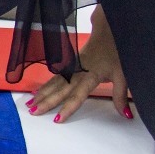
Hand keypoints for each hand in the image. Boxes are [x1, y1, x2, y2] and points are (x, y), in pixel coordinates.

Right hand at [28, 5, 131, 122]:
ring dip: (41, 95)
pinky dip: (43, 86)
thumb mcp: (123, 75)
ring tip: (29, 105)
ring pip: (53, 84)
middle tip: (33, 112)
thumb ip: (120, 96)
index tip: (57, 119)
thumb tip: (125, 115)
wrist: (106, 34)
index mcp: (90, 77)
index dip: (67, 108)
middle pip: (59, 91)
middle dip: (45, 102)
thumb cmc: (115, 55)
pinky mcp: (67, 66)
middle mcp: (76, 73)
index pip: (76, 96)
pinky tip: (35, 93)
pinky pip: (53, 78)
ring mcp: (70, 69)